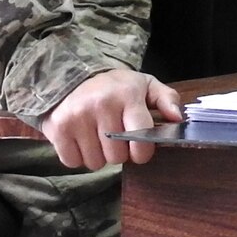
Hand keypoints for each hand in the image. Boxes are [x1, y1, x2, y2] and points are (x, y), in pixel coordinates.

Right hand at [41, 68, 184, 169]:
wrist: (71, 74)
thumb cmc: (114, 87)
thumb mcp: (145, 85)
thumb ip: (166, 99)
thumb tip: (178, 118)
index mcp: (127, 95)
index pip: (141, 137)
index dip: (142, 152)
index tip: (139, 150)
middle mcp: (102, 106)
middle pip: (117, 156)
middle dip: (118, 153)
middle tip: (113, 138)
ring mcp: (77, 117)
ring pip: (95, 162)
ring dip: (98, 156)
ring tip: (96, 137)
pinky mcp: (58, 128)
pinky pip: (73, 162)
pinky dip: (77, 157)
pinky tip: (80, 140)